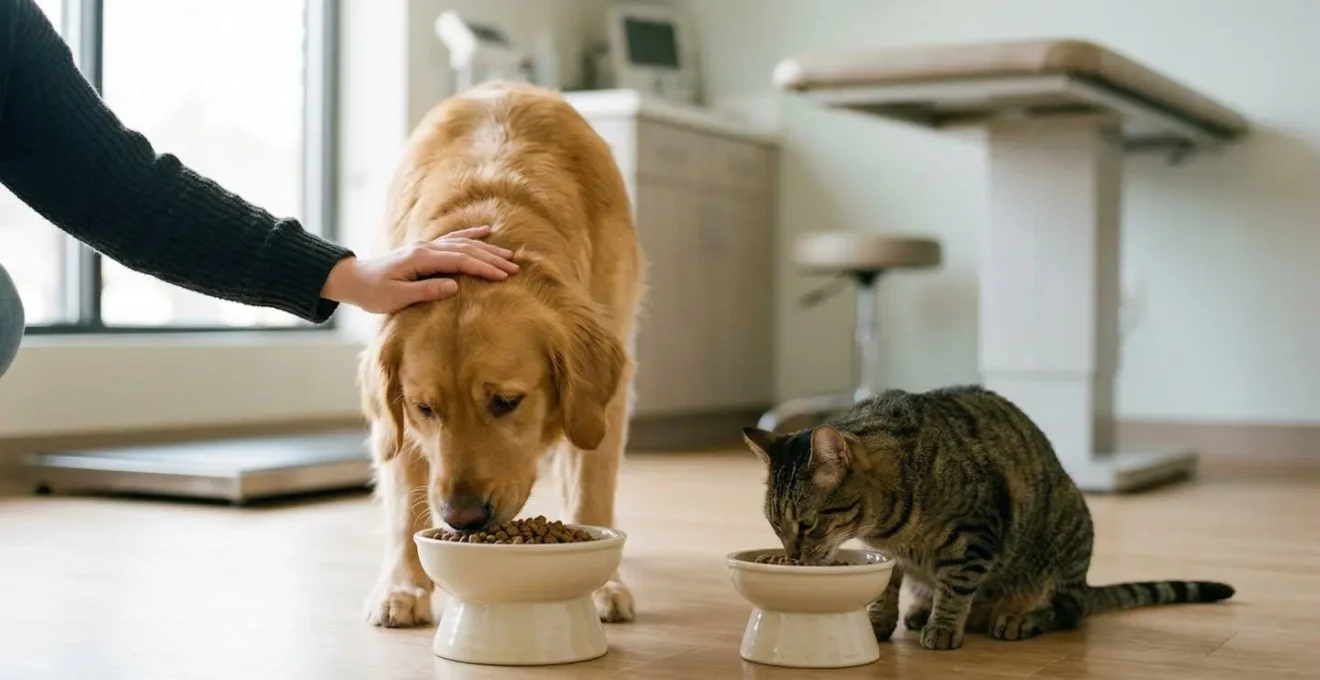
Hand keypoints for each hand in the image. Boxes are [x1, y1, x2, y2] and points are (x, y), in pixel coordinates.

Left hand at [321, 225, 518, 313]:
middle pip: (466, 250)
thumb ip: (425, 291)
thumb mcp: (397, 298)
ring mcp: (426, 246)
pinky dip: (471, 235)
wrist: (353, 279)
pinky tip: (486, 232)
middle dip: (492, 259)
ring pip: (463, 243)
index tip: (504, 276)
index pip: (460, 261)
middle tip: (515, 268)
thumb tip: (454, 286)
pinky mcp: (425, 249)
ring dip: (487, 249)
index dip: (484, 268)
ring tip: (509, 255)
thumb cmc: (373, 293)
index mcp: (420, 259)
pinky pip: (454, 239)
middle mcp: (426, 248)